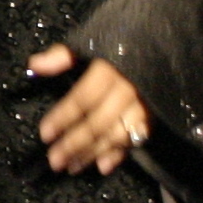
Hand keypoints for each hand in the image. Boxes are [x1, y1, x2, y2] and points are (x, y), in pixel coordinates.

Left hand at [29, 44, 149, 174]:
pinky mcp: (158, 113)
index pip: (81, 99)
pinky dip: (121, 153)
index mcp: (110, 69)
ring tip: (72, 167)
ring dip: (93, 153)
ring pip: (116, 134)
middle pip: (97, 122)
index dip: (62, 117)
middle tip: (54, 161)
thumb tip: (34, 65)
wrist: (168, 35)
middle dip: (74, 143)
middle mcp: (129, 89)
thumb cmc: (122, 35)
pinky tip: (103, 166)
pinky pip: (138, 137)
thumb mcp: (91, 39)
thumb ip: (62, 54)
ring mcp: (146, 103)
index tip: (44, 134)